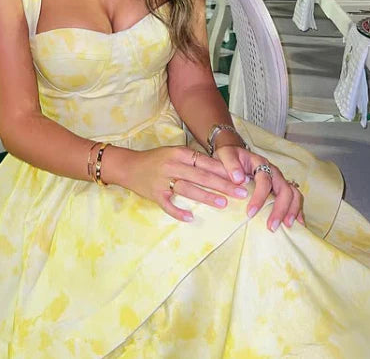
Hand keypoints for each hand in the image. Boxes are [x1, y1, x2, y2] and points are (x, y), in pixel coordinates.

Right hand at [123, 146, 249, 221]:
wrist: (129, 166)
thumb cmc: (156, 159)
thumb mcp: (174, 153)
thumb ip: (193, 160)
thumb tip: (220, 169)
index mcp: (179, 153)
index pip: (205, 162)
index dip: (224, 170)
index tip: (240, 178)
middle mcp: (172, 165)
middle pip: (201, 176)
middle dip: (223, 185)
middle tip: (240, 193)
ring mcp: (163, 180)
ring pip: (188, 189)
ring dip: (207, 197)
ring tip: (223, 204)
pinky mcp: (155, 194)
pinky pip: (168, 205)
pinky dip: (179, 212)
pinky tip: (191, 218)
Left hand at [213, 145, 304, 231]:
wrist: (233, 154)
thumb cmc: (230, 156)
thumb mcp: (226, 155)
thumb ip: (231, 164)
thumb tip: (239, 179)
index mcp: (260, 163)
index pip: (264, 181)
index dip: (259, 197)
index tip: (250, 213)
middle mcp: (273, 172)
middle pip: (284, 189)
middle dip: (280, 209)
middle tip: (271, 226)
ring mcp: (279, 180)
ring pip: (293, 193)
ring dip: (292, 210)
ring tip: (287, 226)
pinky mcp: (280, 187)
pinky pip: (294, 198)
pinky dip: (297, 210)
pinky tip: (298, 223)